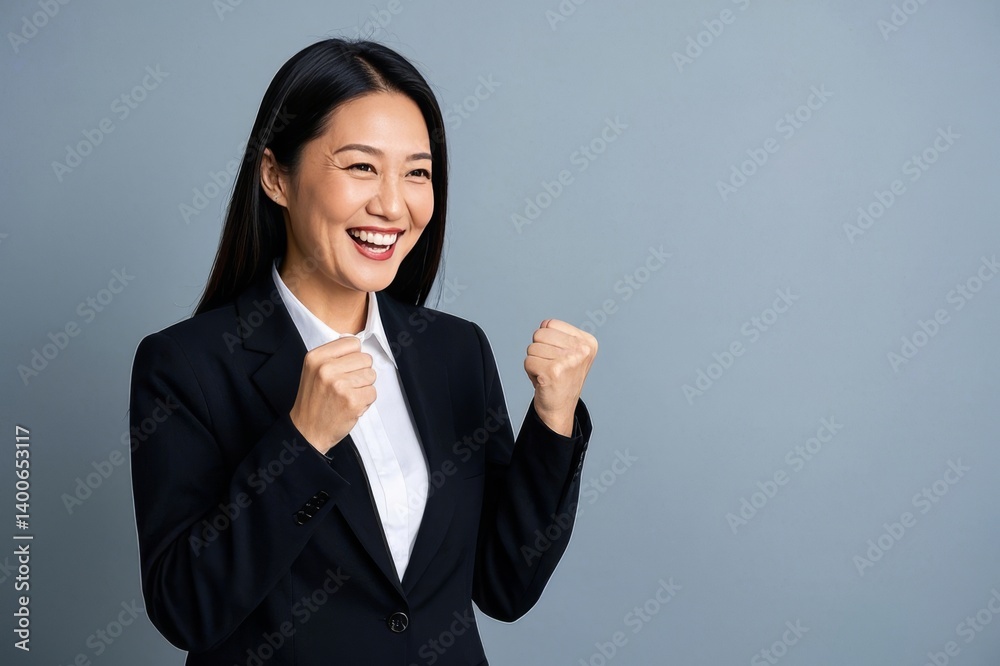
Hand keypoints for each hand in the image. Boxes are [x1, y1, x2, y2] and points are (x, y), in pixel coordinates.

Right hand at [289, 336, 375, 454]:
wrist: (307, 431)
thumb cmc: (314, 401)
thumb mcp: (313, 370)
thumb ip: (333, 356)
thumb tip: (357, 345)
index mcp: (316, 357)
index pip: (352, 343)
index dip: (353, 357)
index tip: (345, 369)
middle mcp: (326, 368)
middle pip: (365, 358)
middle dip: (360, 372)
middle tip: (345, 386)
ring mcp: (340, 385)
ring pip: (371, 375)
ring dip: (363, 387)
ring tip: (347, 396)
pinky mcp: (352, 401)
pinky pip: (373, 392)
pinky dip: (365, 401)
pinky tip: (350, 406)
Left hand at [524, 319, 596, 436]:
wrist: (560, 409)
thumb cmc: (562, 379)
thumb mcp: (569, 352)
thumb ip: (558, 334)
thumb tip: (544, 324)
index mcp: (588, 342)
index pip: (550, 324)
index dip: (546, 340)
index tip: (557, 356)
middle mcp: (582, 350)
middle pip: (539, 334)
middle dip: (538, 350)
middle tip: (550, 366)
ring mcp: (569, 361)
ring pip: (532, 348)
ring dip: (535, 362)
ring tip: (547, 373)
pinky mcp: (554, 372)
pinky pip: (528, 361)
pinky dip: (530, 372)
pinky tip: (543, 380)